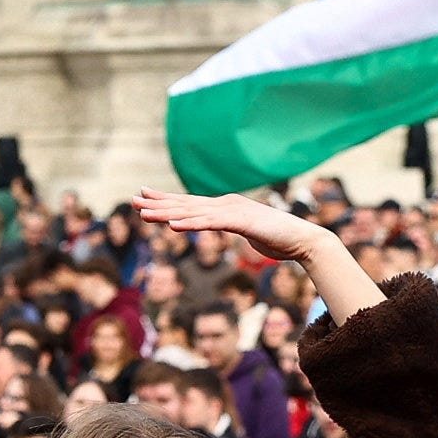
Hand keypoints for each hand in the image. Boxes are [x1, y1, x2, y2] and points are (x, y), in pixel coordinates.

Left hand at [134, 194, 380, 322]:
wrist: (304, 240)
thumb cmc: (278, 238)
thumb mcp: (248, 233)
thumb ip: (234, 227)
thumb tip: (223, 227)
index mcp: (226, 208)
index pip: (190, 203)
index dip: (166, 200)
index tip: (144, 197)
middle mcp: (226, 205)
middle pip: (186, 204)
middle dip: (158, 203)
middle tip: (133, 200)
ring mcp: (233, 212)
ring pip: (193, 213)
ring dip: (167, 213)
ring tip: (143, 214)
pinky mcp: (242, 222)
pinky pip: (211, 223)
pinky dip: (191, 224)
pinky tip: (173, 226)